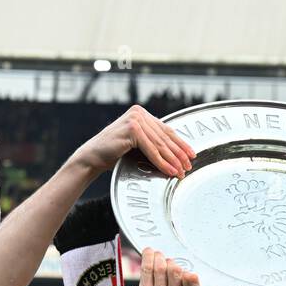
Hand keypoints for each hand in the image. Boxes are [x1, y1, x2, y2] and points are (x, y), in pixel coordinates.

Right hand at [72, 105, 193, 178]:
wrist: (93, 157)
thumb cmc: (115, 153)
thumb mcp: (137, 144)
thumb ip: (152, 141)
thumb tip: (176, 152)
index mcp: (141, 113)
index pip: (165, 130)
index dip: (180, 144)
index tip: (191, 155)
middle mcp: (139, 113)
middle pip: (164, 137)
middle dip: (179, 154)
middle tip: (189, 166)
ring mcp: (135, 119)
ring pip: (159, 144)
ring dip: (173, 160)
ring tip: (182, 172)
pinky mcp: (132, 129)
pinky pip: (151, 149)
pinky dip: (162, 162)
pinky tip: (170, 171)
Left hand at [128, 249, 201, 285]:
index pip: (191, 281)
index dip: (186, 271)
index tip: (183, 270)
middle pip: (175, 272)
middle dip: (172, 263)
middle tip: (169, 261)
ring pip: (160, 269)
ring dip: (159, 258)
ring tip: (158, 255)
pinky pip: (147, 270)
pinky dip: (148, 258)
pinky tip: (149, 252)